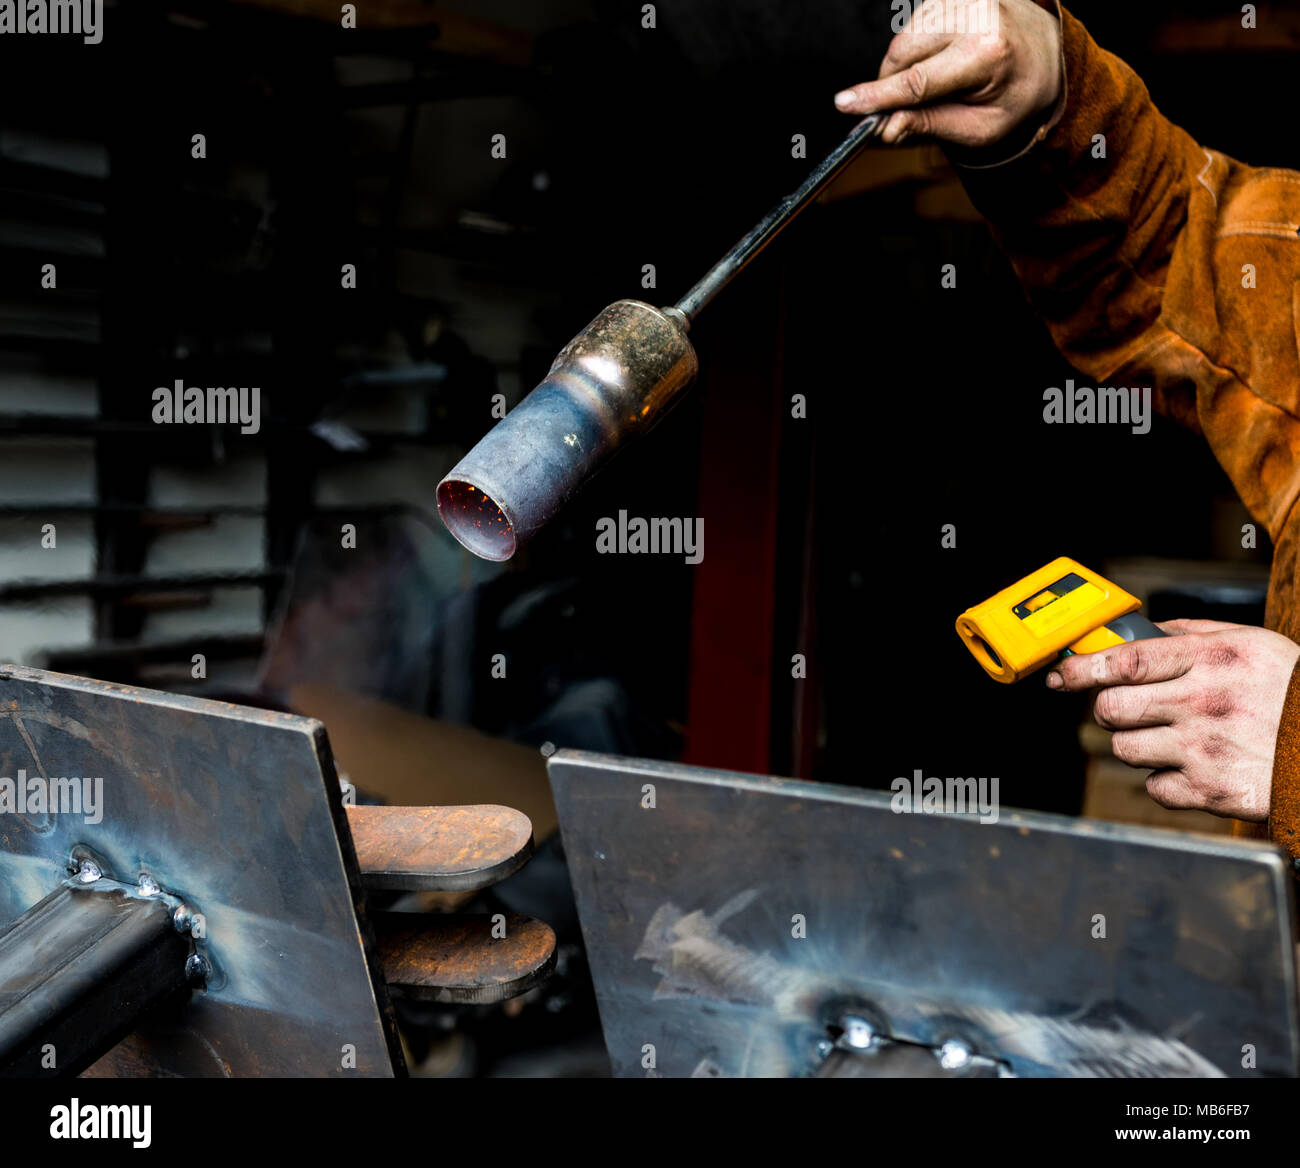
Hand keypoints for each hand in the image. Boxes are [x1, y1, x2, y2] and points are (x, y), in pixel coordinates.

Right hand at [833, 0, 1062, 148]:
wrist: (1044, 50)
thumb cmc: (1015, 92)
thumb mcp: (981, 128)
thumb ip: (932, 126)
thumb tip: (887, 127)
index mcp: (987, 53)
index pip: (918, 81)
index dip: (878, 96)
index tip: (845, 104)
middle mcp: (975, 15)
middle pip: (902, 55)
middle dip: (892, 85)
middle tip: (910, 107)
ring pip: (902, 40)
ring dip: (906, 67)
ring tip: (941, 77)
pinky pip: (911, 26)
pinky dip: (916, 48)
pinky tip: (942, 55)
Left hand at [1046, 620, 1299, 821]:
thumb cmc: (1293, 693)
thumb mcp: (1254, 645)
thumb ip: (1196, 633)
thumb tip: (1149, 627)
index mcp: (1212, 660)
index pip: (1126, 661)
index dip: (1082, 667)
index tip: (1062, 674)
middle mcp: (1204, 703)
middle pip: (1112, 707)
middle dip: (1109, 708)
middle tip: (1127, 708)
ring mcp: (1205, 749)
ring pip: (1125, 748)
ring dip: (1137, 744)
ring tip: (1173, 738)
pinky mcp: (1211, 791)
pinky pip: (1154, 787)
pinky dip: (1166, 781)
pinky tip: (1194, 767)